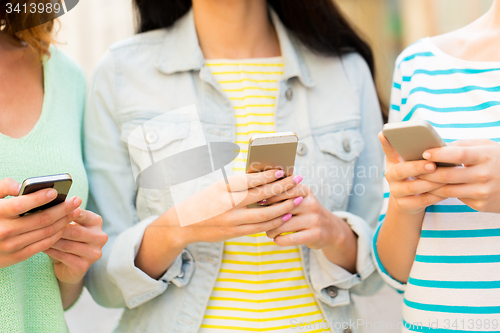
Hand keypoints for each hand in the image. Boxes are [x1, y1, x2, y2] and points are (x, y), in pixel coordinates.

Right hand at [0, 178, 80, 267]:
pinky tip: (63, 226)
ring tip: (74, 212)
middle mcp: (3, 231)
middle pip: (41, 219)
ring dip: (64, 222)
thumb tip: (21, 187)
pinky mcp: (16, 257)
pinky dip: (56, 235)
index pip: (21, 205)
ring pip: (46, 232)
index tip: (55, 191)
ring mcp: (11, 246)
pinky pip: (43, 245)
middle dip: (63, 209)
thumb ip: (4, 187)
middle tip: (77, 200)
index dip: (39, 198)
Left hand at [43, 208, 107, 283]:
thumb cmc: (67, 239)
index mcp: (97, 222)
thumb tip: (52, 206)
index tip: (50, 211)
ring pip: (68, 245)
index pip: (81, 214)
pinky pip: (63, 257)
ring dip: (51, 241)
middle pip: (75, 231)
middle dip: (56, 230)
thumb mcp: (69, 224)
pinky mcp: (84, 266)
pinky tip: (42, 248)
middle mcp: (100, 237)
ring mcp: (94, 253)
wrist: (69, 265)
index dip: (65, 213)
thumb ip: (66, 216)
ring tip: (38, 237)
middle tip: (39, 227)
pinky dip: (51, 252)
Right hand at [163, 169, 304, 246]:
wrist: (184, 224)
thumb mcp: (218, 187)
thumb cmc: (204, 200)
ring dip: (284, 207)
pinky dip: (275, 221)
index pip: (250, 180)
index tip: (283, 171)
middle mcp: (228, 204)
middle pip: (262, 196)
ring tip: (297, 199)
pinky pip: (260, 228)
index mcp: (223, 188)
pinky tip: (286, 215)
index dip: (268, 176)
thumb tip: (265, 178)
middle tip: (298, 181)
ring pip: (264, 214)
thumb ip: (239, 184)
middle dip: (283, 188)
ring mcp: (232, 220)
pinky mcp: (234, 233)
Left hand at [264, 183, 357, 272]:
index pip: (282, 191)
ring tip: (269, 233)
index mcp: (305, 191)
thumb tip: (257, 197)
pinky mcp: (315, 234)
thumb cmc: (307, 213)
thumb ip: (283, 195)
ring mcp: (314, 219)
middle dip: (267, 217)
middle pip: (280, 209)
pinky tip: (277, 240)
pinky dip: (280, 240)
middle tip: (260, 221)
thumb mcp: (300, 199)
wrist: (331, 230)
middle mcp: (311, 203)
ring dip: (272, 231)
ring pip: (283, 225)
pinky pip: (290, 238)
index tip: (259, 204)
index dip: (268, 198)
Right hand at [379, 132, 445, 213]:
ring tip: (445, 178)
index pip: (388, 150)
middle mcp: (391, 176)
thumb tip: (434, 140)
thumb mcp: (415, 162)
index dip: (386, 143)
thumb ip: (419, 153)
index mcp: (393, 162)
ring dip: (431, 183)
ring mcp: (396, 191)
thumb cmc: (418, 175)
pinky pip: (422, 201)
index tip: (383, 133)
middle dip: (417, 167)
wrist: (413, 200)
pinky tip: (446, 191)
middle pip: (400, 171)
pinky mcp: (405, 205)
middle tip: (432, 165)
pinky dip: (435, 196)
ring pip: (413, 187)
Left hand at [419, 139, 499, 212]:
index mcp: (487, 156)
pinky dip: (442, 193)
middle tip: (413, 168)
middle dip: (426, 173)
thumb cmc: (498, 159)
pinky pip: (456, 198)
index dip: (439, 154)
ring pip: (447, 190)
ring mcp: (483, 192)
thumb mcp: (487, 147)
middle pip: (447, 176)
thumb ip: (463, 146)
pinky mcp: (481, 205)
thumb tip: (437, 147)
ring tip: (417, 178)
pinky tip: (432, 188)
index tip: (424, 152)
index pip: (458, 154)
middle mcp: (485, 175)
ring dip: (429, 185)